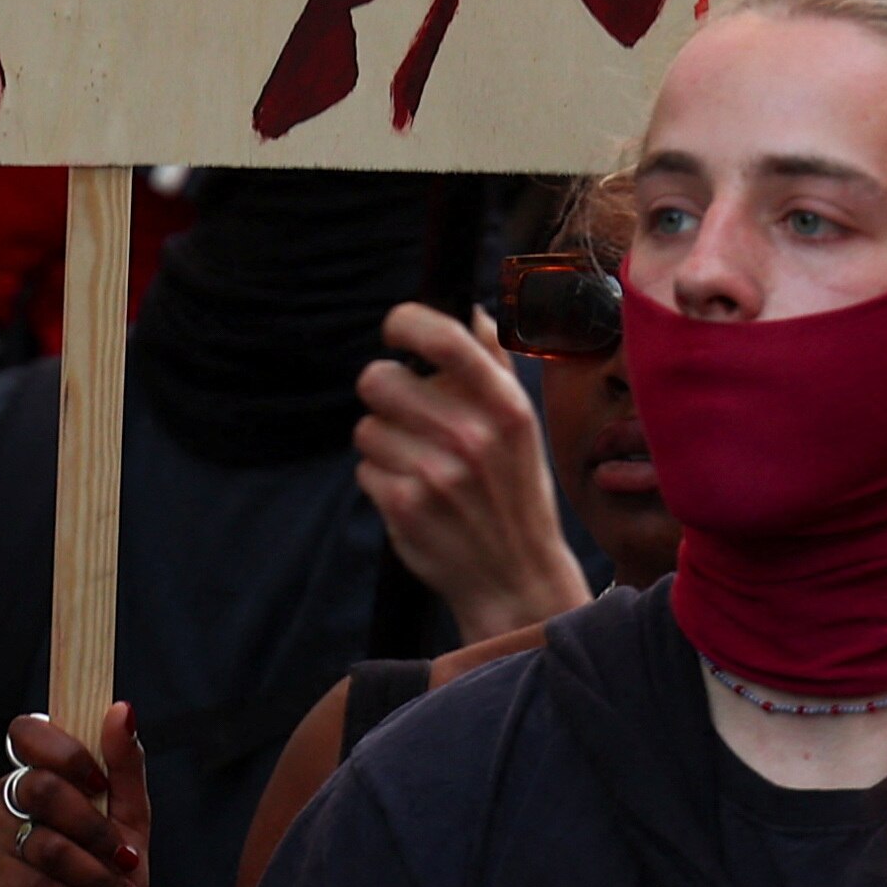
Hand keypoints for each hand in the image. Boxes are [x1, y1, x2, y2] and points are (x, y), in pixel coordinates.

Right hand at [0, 703, 150, 886]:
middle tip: (126, 857)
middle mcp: (14, 800)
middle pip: (39, 788)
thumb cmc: (117, 876)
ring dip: (94, 872)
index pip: (29, 730)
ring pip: (43, 841)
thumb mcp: (133, 819)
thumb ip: (125, 764)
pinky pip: (33, 880)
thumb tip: (122, 708)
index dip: (63, 754)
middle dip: (92, 827)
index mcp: (45, 773)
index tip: (100, 785)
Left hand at [354, 302, 590, 641]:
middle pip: (379, 378)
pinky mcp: (404, 505)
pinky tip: (415, 497)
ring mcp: (435, 473)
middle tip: (410, 417)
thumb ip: (494, 365)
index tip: (395, 330)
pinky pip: (364, 468)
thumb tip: (468, 309)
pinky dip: (382, 480)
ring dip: (384, 443)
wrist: (516, 578)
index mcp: (505, 407)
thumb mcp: (522, 427)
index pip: (444, 337)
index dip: (405, 321)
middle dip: (386, 395)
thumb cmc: (514, 491)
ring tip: (422, 466)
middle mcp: (471, 436)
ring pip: (367, 426)